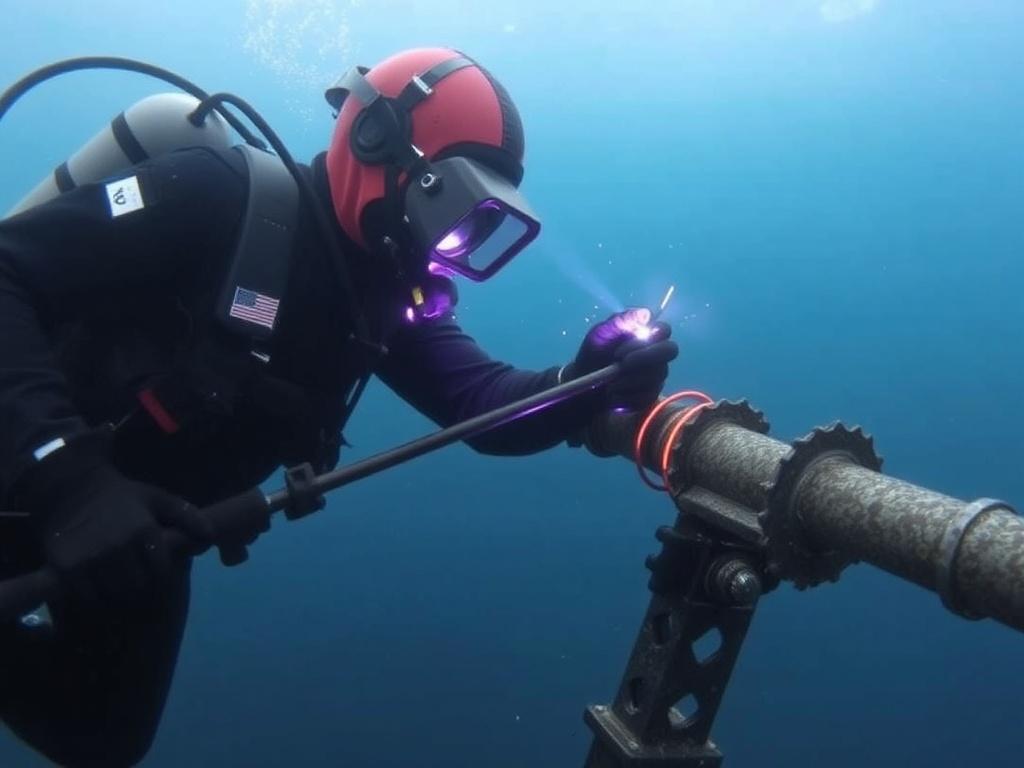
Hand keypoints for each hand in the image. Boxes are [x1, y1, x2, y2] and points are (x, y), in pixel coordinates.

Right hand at [15, 435, 213, 609]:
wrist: (74, 488)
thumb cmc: (122, 496)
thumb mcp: (158, 499)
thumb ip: (187, 516)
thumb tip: (211, 537)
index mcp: (145, 530)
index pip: (162, 571)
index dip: (160, 573)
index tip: (154, 569)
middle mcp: (119, 546)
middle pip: (138, 586)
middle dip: (139, 584)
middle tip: (134, 576)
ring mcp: (91, 558)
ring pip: (113, 594)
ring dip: (117, 592)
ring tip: (116, 580)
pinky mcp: (67, 567)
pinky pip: (87, 596)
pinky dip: (93, 594)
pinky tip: (95, 582)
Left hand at [563, 308, 678, 410]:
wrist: (585, 382)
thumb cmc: (594, 353)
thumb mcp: (601, 334)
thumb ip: (620, 322)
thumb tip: (644, 314)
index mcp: (648, 334)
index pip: (664, 329)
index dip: (647, 339)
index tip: (621, 350)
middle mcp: (658, 354)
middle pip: (670, 350)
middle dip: (645, 358)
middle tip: (621, 366)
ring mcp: (657, 375)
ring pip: (657, 376)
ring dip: (629, 380)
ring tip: (610, 383)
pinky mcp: (651, 395)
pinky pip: (648, 396)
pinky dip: (628, 397)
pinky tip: (614, 395)